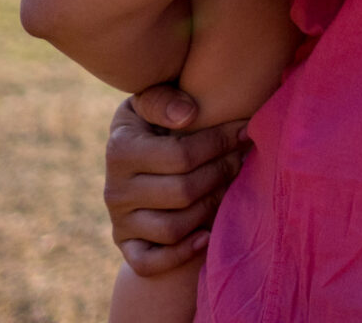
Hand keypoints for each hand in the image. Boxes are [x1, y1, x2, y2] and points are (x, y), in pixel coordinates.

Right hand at [104, 89, 247, 275]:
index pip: (182, 154)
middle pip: (183, 191)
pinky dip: (181, 253)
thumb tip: (188, 114)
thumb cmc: (154, 123)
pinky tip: (207, 235)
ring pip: (173, 227)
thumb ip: (163, 99)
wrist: (134, 160)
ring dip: (210, 208)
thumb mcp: (150, 102)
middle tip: (243, 158)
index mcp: (120, 149)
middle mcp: (115, 189)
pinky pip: (149, 262)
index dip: (220, 143)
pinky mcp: (126, 245)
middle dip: (222, 173)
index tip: (246, 130)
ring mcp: (120, 221)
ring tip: (229, 187)